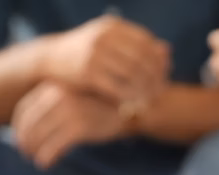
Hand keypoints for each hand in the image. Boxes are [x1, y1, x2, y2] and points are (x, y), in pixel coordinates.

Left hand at [12, 82, 125, 169]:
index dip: (18, 127)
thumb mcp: (76, 97)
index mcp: (53, 88)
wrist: (134, 106)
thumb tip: (31, 128)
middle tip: (25, 153)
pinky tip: (46, 164)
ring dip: (33, 151)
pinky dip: (46, 157)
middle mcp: (58, 97)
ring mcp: (69, 111)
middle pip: (28, 124)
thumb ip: (55, 106)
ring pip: (39, 136)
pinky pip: (54, 146)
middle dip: (23, 142)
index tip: (19, 139)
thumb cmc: (103, 105)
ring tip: (36, 160)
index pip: (24, 109)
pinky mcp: (80, 127)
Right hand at [41, 15, 169, 102]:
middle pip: (143, 59)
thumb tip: (167, 51)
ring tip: (149, 100)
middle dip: (155, 78)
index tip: (166, 75)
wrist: (51, 58)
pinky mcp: (88, 73)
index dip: (159, 60)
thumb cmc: (87, 52)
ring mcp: (95, 54)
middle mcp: (105, 37)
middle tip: (161, 91)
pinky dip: (130, 98)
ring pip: (133, 75)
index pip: (147, 43)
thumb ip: (138, 45)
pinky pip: (118, 88)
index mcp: (113, 26)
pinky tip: (133, 104)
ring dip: (145, 90)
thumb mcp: (110, 42)